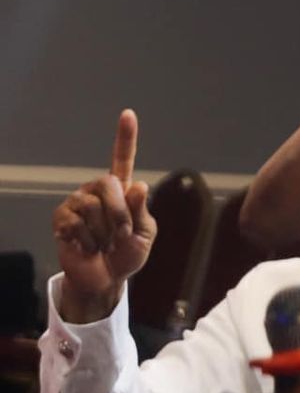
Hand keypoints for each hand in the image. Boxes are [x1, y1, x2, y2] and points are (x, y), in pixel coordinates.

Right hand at [52, 111, 156, 322]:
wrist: (104, 278)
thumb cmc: (127, 254)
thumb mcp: (144, 235)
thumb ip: (141, 212)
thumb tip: (138, 186)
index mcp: (121, 191)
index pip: (122, 159)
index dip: (125, 137)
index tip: (128, 114)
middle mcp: (97, 191)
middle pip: (109, 184)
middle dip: (121, 215)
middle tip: (121, 236)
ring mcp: (77, 203)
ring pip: (92, 206)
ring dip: (104, 232)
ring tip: (103, 243)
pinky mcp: (61, 218)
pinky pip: (76, 223)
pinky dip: (87, 240)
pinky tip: (86, 246)